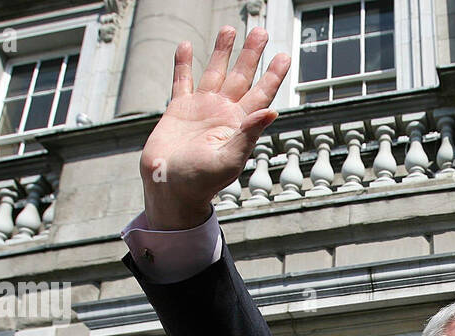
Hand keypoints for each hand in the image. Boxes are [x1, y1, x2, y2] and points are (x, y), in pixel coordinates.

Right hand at [140, 26, 290, 229]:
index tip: (284, 56)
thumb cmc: (201, 182)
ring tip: (230, 29)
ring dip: (222, 51)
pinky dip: (184, 63)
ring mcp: (201, 109)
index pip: (261, 94)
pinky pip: (182, 81)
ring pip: (215, 72)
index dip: (273, 75)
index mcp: (239, 125)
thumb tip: (272, 111)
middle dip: (251, 54)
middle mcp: (223, 113)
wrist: (169, 188)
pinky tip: (187, 46)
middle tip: (261, 31)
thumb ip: (248, 135)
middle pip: (241, 76)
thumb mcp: (229, 159)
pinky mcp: (178, 110)